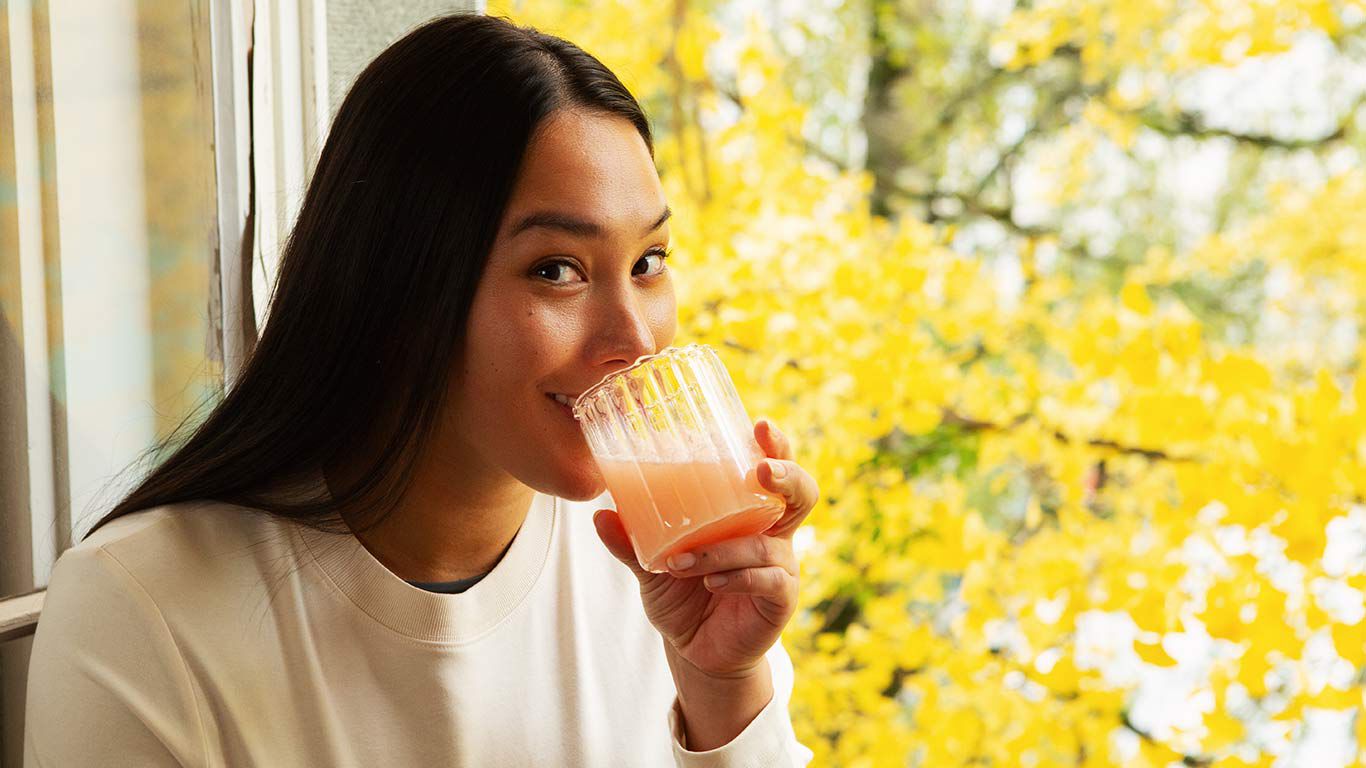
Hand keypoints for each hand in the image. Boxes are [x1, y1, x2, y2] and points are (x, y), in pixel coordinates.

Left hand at [593, 417, 820, 677]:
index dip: (776, 446)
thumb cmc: (682, 596)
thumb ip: (630, 542)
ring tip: (682, 561)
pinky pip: (767, 580)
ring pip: (766, 544)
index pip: (773, 470)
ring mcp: (781, 567)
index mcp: (748, 513)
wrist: (695, 652)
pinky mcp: (780, 600)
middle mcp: (772, 534)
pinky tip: (711, 581)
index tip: (761, 426)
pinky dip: (736, 577)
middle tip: (760, 469)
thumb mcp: (651, 567)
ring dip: (723, 549)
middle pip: (801, 494)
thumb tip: (600, 514)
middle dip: (786, 476)